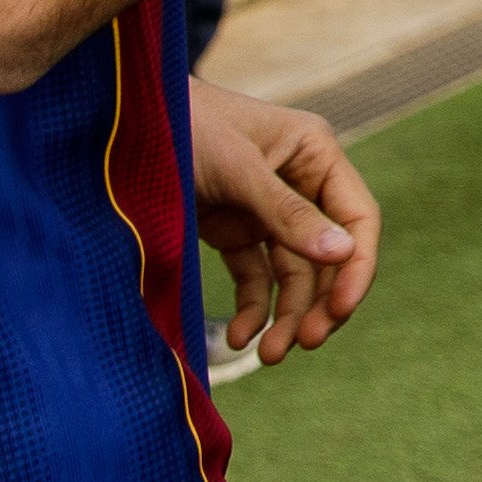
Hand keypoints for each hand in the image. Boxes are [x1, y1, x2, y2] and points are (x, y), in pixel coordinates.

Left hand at [189, 75, 378, 367]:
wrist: (124, 124)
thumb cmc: (185, 126)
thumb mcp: (237, 168)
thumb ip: (287, 213)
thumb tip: (344, 253)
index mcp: (315, 153)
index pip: (357, 217)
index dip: (356, 267)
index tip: (339, 312)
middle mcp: (300, 183)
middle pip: (329, 256)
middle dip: (319, 302)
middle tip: (303, 343)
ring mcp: (267, 210)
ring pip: (293, 275)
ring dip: (286, 316)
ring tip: (269, 356)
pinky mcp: (235, 230)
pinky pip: (255, 279)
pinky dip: (252, 310)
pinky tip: (237, 337)